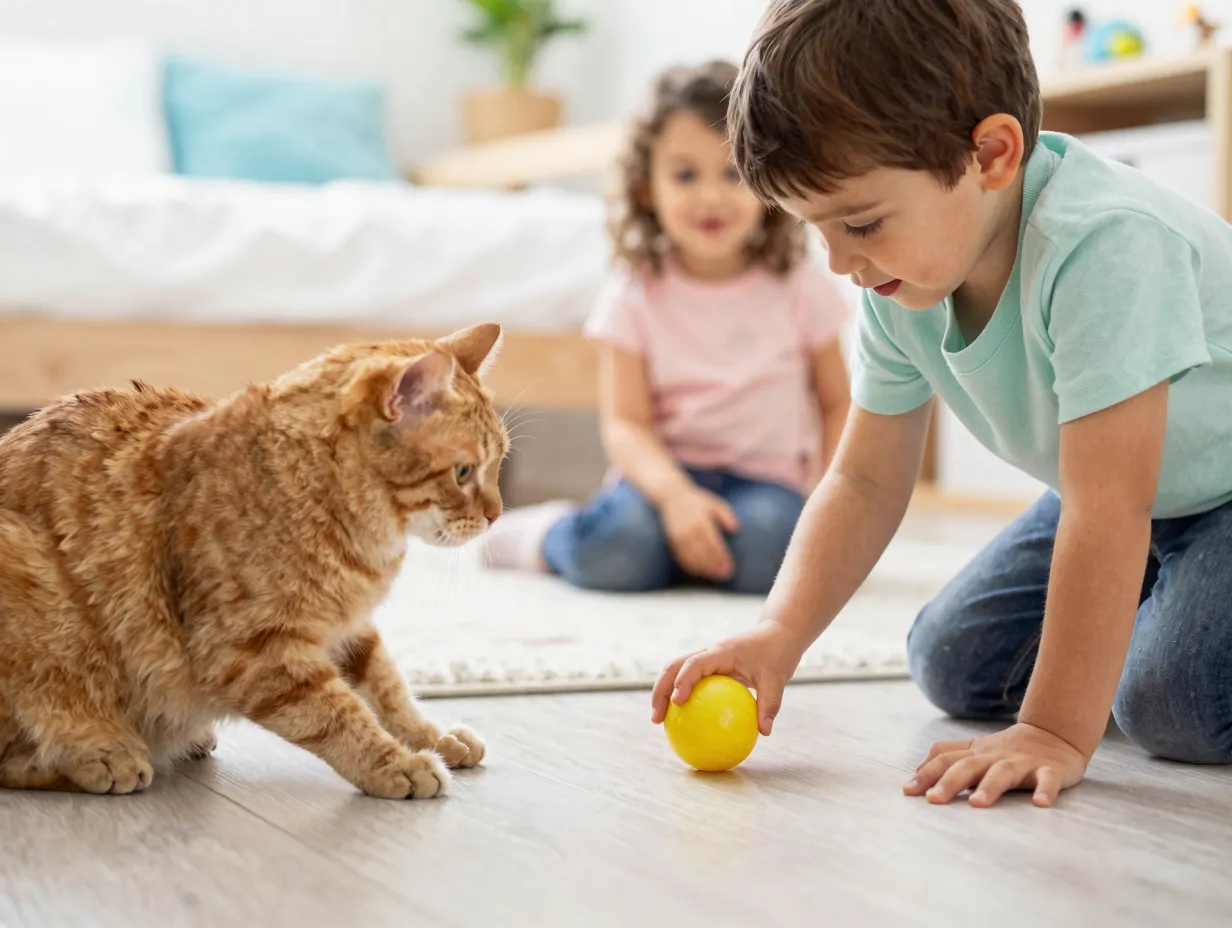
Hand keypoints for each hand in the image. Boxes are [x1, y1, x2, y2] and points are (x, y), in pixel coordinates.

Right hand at [651, 619, 807, 735]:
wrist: (776, 634)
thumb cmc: (776, 654)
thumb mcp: (777, 679)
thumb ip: (770, 704)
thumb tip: (764, 732)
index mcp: (721, 652)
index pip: (695, 663)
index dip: (683, 680)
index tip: (677, 702)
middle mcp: (708, 652)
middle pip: (673, 666)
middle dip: (660, 690)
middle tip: (656, 718)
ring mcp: (705, 657)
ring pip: (675, 671)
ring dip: (662, 692)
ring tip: (659, 721)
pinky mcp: (708, 665)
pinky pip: (688, 679)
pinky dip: (678, 695)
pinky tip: (681, 720)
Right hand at [660, 487, 739, 581]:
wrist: (671, 496)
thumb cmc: (696, 501)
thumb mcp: (714, 503)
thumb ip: (726, 515)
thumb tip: (736, 529)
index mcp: (701, 521)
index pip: (713, 544)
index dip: (722, 557)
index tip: (731, 567)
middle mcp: (689, 530)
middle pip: (703, 553)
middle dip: (715, 566)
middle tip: (726, 575)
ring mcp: (679, 537)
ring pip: (692, 558)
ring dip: (704, 570)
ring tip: (715, 577)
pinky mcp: (672, 541)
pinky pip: (681, 558)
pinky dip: (690, 567)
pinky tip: (700, 573)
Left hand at [905, 722, 1088, 807]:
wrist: (1054, 734)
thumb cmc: (1007, 749)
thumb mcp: (975, 749)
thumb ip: (948, 756)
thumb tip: (916, 773)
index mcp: (976, 753)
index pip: (945, 759)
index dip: (926, 774)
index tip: (907, 792)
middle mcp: (995, 756)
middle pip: (968, 766)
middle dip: (949, 782)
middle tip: (933, 800)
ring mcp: (1022, 762)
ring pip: (1003, 772)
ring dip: (990, 786)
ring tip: (977, 803)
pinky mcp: (1050, 770)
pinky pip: (1048, 779)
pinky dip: (1045, 790)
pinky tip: (1040, 803)